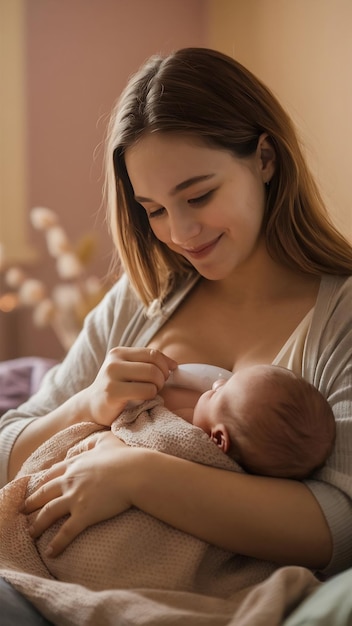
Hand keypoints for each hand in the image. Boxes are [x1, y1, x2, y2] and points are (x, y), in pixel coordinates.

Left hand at [24, 431, 138, 555]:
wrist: (135, 473)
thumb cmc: (124, 457)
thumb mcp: (107, 442)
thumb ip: (95, 442)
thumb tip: (89, 443)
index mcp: (76, 464)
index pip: (53, 473)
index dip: (42, 481)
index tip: (35, 487)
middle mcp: (70, 480)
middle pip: (44, 493)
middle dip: (32, 502)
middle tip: (23, 510)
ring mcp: (75, 498)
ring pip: (48, 513)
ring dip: (37, 524)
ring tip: (30, 533)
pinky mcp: (84, 514)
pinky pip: (66, 532)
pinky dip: (57, 543)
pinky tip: (50, 552)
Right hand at [84, 347, 176, 425]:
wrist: (91, 407)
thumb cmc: (117, 389)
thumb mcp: (128, 371)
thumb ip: (147, 364)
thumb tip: (174, 365)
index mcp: (119, 353)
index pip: (152, 353)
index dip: (166, 364)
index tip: (168, 375)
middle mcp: (114, 362)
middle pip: (154, 365)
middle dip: (162, 378)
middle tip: (158, 387)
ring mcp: (111, 377)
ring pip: (152, 376)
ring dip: (157, 388)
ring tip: (150, 393)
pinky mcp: (112, 393)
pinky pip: (146, 391)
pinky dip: (151, 397)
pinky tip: (142, 401)